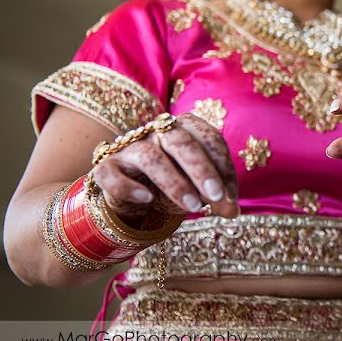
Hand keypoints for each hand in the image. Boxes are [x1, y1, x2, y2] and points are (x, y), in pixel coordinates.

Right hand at [91, 113, 238, 220]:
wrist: (133, 193)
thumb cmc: (174, 182)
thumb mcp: (199, 190)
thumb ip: (217, 198)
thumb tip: (234, 212)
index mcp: (185, 128)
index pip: (208, 139)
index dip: (223, 167)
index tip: (231, 197)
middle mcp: (158, 132)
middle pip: (181, 142)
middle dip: (202, 170)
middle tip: (216, 197)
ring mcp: (130, 148)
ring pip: (151, 157)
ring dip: (174, 183)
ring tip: (193, 207)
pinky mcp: (107, 167)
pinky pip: (111, 173)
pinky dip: (128, 186)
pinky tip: (147, 200)